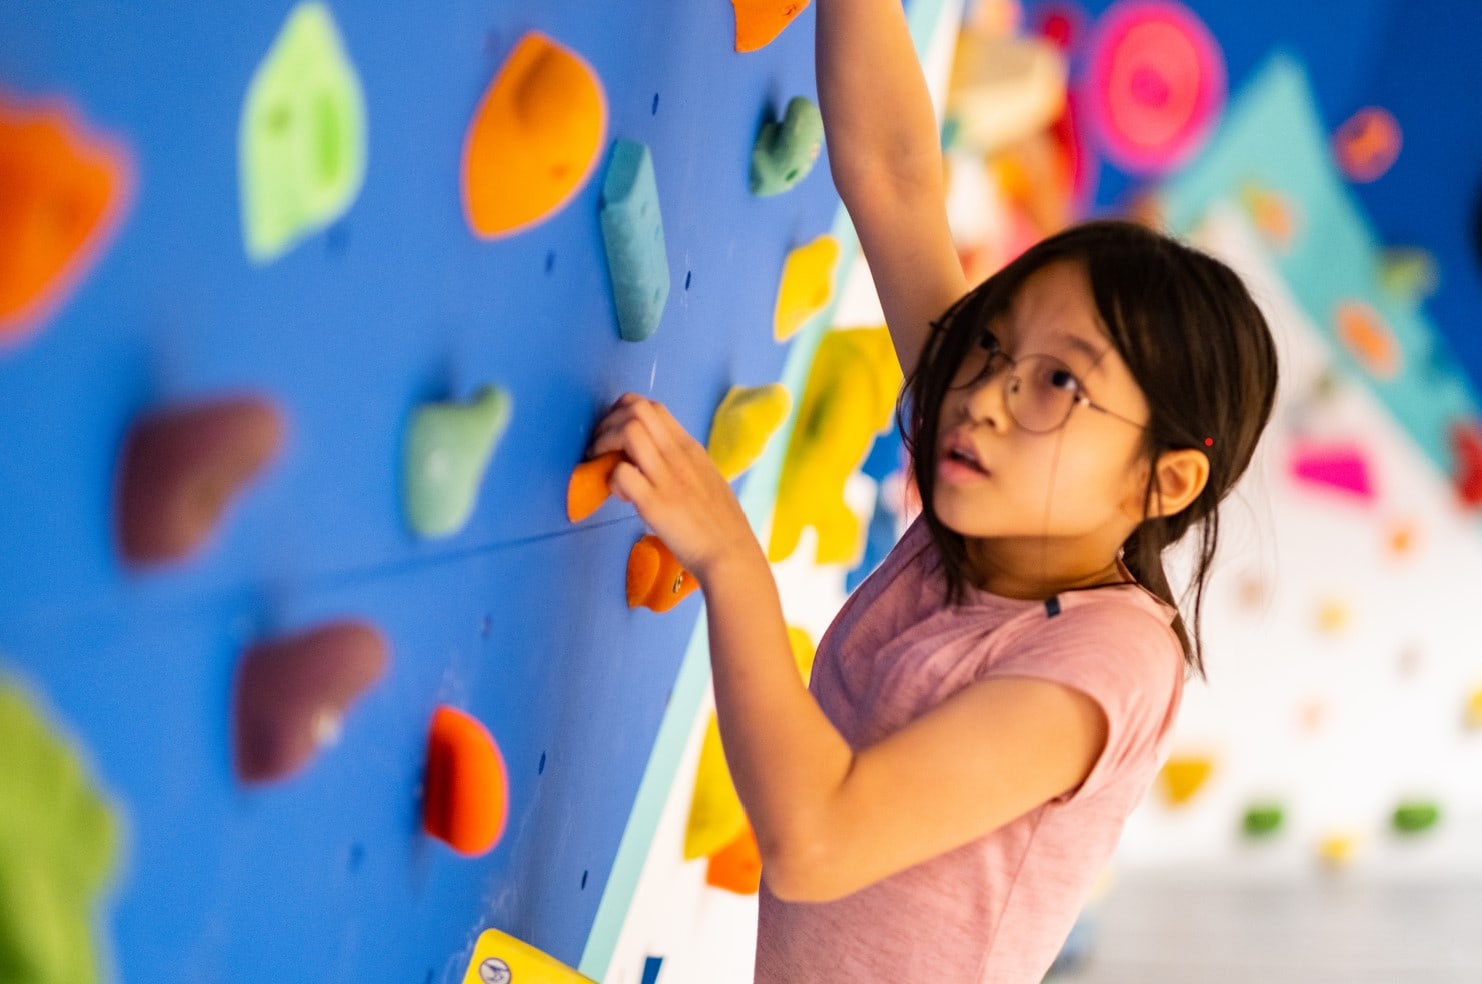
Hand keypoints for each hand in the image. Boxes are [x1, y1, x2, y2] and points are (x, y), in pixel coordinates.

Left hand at [586, 393, 759, 580]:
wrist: (731, 555)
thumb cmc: (719, 523)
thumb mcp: (705, 478)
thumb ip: (681, 463)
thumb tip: (653, 458)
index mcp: (690, 448)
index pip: (653, 406)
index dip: (624, 412)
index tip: (614, 433)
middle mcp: (678, 455)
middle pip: (636, 409)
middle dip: (608, 422)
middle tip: (601, 447)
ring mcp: (666, 478)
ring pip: (629, 431)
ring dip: (604, 443)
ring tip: (601, 465)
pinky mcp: (654, 504)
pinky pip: (622, 473)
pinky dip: (611, 479)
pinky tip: (619, 496)